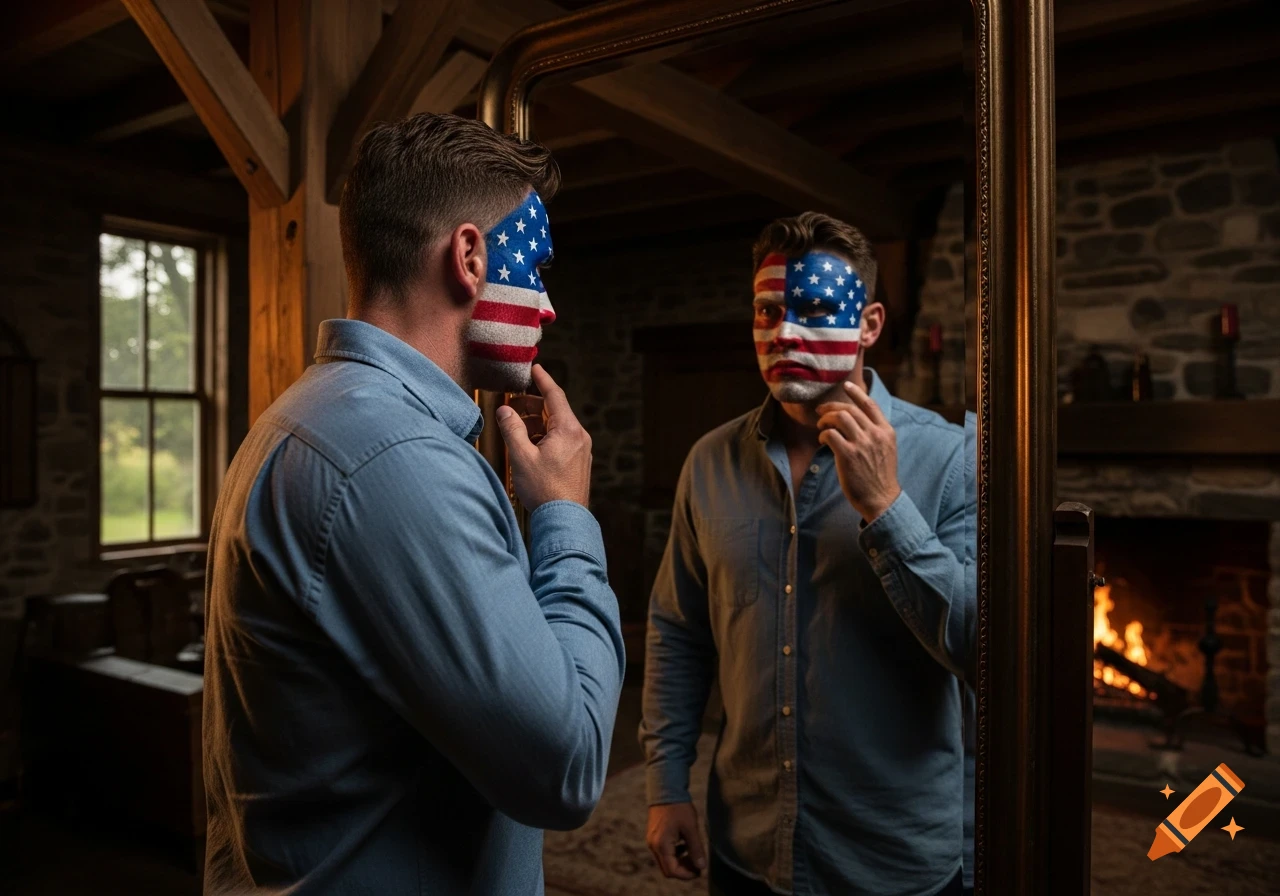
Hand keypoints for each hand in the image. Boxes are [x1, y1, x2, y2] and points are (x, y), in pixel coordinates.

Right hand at [496, 364, 591, 509]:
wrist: (564, 520)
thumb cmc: (545, 490)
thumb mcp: (521, 456)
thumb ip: (512, 429)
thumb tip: (504, 411)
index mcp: (568, 430)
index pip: (555, 395)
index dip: (543, 380)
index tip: (535, 368)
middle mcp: (580, 437)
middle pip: (555, 411)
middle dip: (534, 406)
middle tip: (514, 405)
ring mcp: (582, 451)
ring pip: (558, 427)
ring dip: (538, 424)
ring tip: (517, 430)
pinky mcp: (579, 463)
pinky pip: (562, 441)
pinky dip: (545, 437)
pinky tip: (530, 447)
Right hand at [646, 802, 706, 879]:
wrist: (665, 789)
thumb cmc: (678, 807)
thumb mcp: (690, 828)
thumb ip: (696, 848)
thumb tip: (701, 866)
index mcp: (661, 845)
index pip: (672, 871)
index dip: (687, 874)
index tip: (699, 871)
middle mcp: (653, 846)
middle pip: (667, 869)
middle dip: (683, 870)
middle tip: (697, 864)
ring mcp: (652, 841)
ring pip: (665, 861)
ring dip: (679, 862)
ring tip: (693, 854)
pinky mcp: (653, 836)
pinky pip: (663, 852)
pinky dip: (675, 854)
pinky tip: (685, 845)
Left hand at [816, 379, 901, 522]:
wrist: (881, 499)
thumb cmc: (880, 477)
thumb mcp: (886, 450)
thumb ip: (875, 434)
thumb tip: (857, 421)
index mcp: (886, 431)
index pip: (870, 404)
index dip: (857, 392)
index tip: (846, 385)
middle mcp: (875, 434)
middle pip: (850, 409)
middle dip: (832, 407)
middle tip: (821, 411)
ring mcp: (862, 444)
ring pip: (839, 418)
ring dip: (826, 420)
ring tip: (821, 427)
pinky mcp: (848, 455)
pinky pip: (830, 434)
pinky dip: (823, 435)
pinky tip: (822, 441)